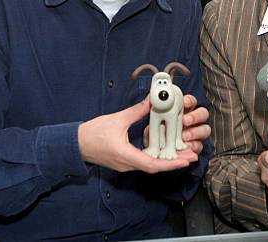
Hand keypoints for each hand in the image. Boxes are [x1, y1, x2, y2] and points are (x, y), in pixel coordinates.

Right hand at [78, 97, 196, 172]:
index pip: (153, 164)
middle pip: (155, 167)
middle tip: (192, 156)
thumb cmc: (93, 133)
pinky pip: (144, 162)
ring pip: (151, 166)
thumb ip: (136, 111)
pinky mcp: (124, 161)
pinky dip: (157, 158)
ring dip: (167, 161)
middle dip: (175, 162)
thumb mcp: (117, 119)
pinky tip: (165, 152)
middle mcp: (127, 164)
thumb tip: (151, 100)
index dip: (171, 163)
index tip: (185, 159)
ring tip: (183, 154)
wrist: (75, 144)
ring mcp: (126, 165)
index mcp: (126, 156)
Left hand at [143, 94, 209, 155]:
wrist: (151, 153)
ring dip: (196, 132)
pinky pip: (199, 145)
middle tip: (185, 121)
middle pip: (203, 114)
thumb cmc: (153, 134)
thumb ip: (148, 109)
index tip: (184, 102)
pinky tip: (186, 146)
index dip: (190, 101)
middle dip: (195, 116)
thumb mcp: (148, 121)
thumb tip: (150, 98)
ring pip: (205, 129)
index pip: (191, 102)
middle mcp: (191, 121)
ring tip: (184, 136)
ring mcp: (194, 134)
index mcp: (181, 111)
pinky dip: (194, 145)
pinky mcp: (194, 148)